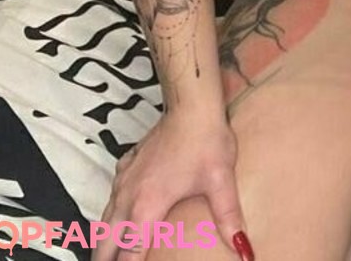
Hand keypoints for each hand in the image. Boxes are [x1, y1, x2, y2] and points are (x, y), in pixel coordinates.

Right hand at [94, 109, 249, 260]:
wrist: (191, 104)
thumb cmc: (206, 141)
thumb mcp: (220, 181)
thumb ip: (228, 218)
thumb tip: (245, 250)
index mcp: (147, 208)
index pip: (129, 254)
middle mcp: (127, 197)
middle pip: (106, 241)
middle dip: (106, 259)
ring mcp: (123, 180)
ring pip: (105, 219)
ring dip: (105, 240)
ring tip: (109, 255)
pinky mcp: (126, 164)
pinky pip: (112, 196)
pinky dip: (111, 214)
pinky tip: (119, 215)